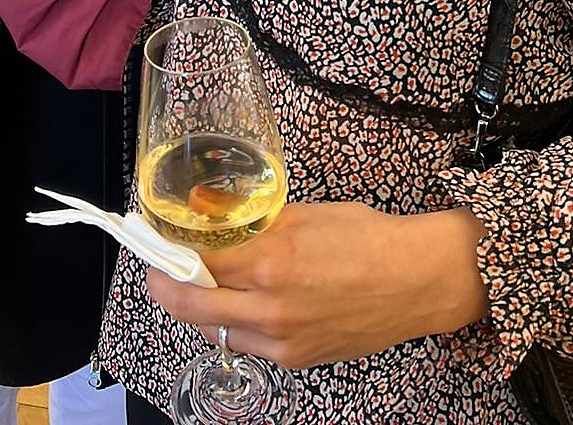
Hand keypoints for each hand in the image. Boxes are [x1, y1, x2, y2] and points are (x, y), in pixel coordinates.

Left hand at [145, 202, 489, 368]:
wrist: (415, 280)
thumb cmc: (365, 236)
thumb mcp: (304, 213)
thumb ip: (253, 221)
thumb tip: (210, 215)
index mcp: (271, 259)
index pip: (196, 258)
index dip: (169, 246)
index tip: (156, 236)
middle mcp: (269, 306)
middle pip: (188, 301)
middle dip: (164, 281)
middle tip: (158, 266)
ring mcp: (280, 340)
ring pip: (212, 327)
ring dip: (197, 304)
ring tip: (199, 281)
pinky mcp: (294, 360)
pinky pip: (245, 343)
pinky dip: (233, 322)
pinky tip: (242, 302)